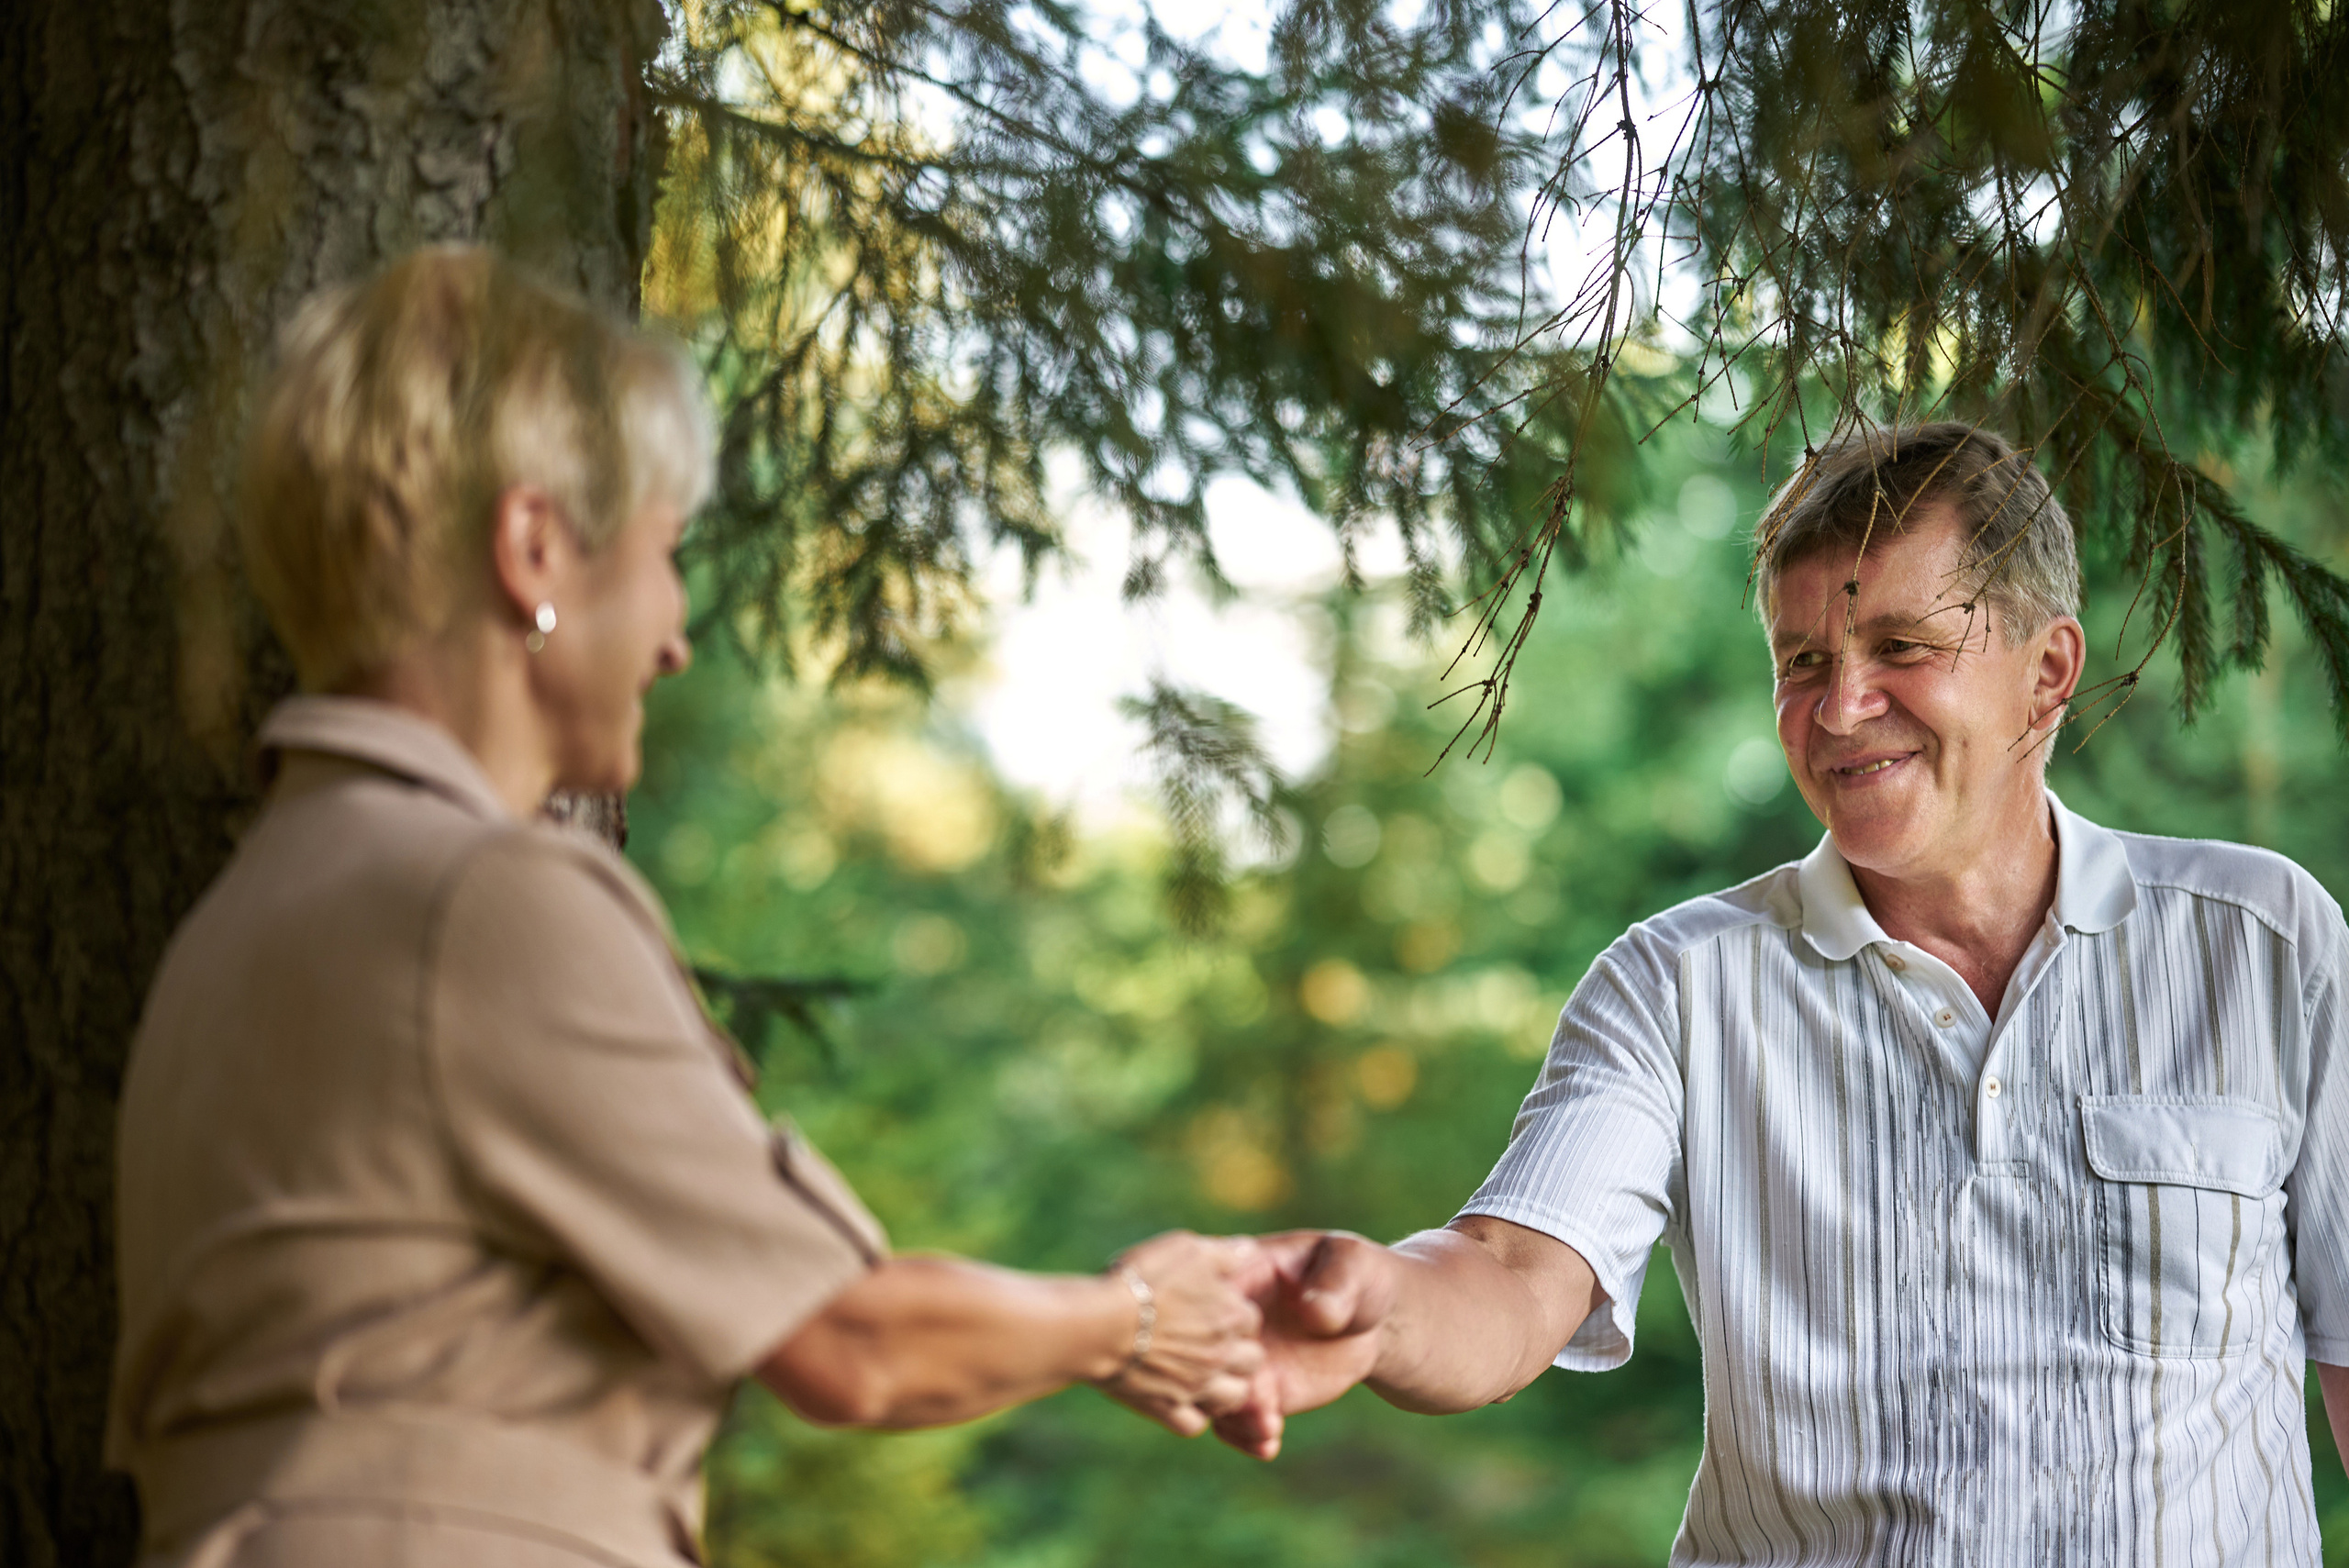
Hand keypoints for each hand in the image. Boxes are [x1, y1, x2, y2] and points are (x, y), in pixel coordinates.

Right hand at [1093, 1231, 1267, 1437]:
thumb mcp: (1185, 1248)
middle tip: (1210, 1342)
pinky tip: (1178, 1397)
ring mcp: (1197, 1386)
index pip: (1250, 1318)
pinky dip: (1192, 1414)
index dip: (1232, 1311)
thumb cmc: (1141, 1280)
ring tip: (1201, 1374)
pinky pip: (1195, 1424)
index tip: (1209, 1307)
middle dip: (1238, 1352)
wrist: (1098, 1325)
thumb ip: (1224, 1252)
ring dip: (1224, 1387)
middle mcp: (1222, 1354)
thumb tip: (1248, 1249)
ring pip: (1234, 1397)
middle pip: (1253, 1360)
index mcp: (1230, 1315)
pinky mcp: (1168, 1409)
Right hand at [1211, 1230, 1394, 1460]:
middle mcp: (1231, 1325)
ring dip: (1235, 1417)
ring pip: (1217, 1394)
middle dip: (1225, 1380)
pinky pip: (1238, 1422)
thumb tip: (1316, 1312)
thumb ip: (1334, 1282)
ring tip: (1269, 1428)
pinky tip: (1269, 1444)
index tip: (1250, 1343)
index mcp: (1241, 1277)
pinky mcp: (1260, 1393)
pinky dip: (1247, 1437)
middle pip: (1208, 1354)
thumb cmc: (1355, 1275)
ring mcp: (1243, 1362)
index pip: (1212, 1297)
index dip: (1219, 1322)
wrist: (1370, 1320)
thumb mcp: (1350, 1263)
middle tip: (1260, 1399)